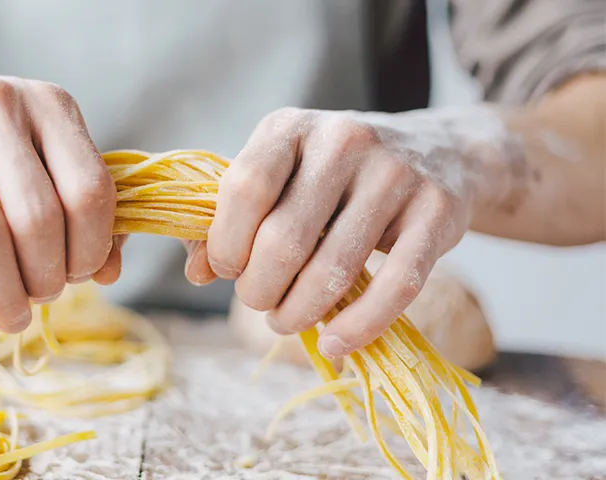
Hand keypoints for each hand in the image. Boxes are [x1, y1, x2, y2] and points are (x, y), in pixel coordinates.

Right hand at [0, 59, 119, 332]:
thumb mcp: (37, 153)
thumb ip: (80, 204)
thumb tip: (109, 273)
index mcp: (49, 104)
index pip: (91, 190)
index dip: (92, 248)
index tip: (78, 275)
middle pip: (39, 218)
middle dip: (46, 278)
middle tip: (38, 297)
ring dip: (0, 293)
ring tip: (7, 316)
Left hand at [193, 107, 478, 358]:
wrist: (438, 151)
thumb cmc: (335, 175)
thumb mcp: (280, 176)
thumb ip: (230, 217)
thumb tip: (197, 273)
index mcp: (290, 127)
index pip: (244, 188)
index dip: (227, 243)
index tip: (229, 270)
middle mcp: (344, 139)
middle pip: (283, 239)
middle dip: (260, 290)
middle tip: (261, 302)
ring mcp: (395, 173)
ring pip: (334, 269)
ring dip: (299, 312)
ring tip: (288, 320)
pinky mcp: (438, 211)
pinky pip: (396, 285)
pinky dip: (360, 326)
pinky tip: (336, 343)